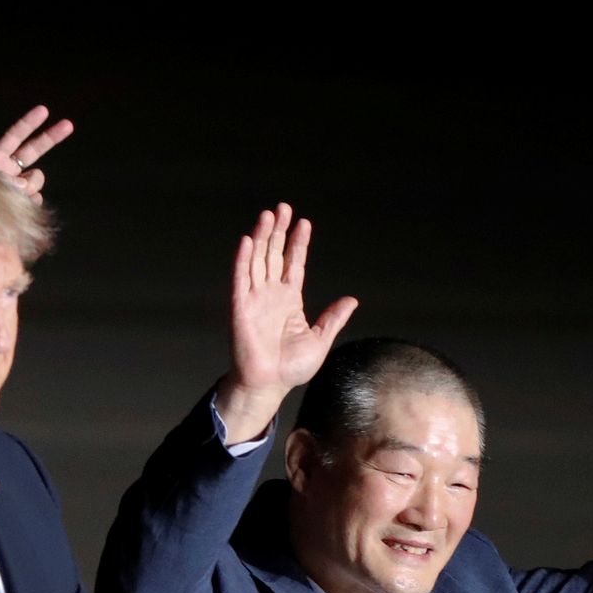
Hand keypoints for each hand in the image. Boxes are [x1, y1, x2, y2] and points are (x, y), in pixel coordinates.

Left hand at [0, 105, 72, 202]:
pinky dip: (31, 203)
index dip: (28, 123)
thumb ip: (9, 182)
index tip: (43, 110)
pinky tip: (21, 209)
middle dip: (51, 137)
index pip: (14, 137)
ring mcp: (15, 187)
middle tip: (69, 124)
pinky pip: (35, 200)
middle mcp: (6, 171)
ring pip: (36, 180)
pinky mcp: (21, 203)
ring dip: (31, 186)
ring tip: (15, 196)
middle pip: (33, 150)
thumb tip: (26, 187)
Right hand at [215, 204, 357, 442]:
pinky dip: (243, 259)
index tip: (303, 223)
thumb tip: (351, 300)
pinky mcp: (240, 307)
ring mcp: (254, 299)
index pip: (292, 264)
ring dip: (261, 238)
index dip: (297, 243)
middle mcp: (270, 295)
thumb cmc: (291, 368)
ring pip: (257, 261)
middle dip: (278, 231)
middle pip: (273, 255)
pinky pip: (240, 279)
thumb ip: (333, 318)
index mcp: (289, 300)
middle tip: (282, 208)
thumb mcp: (320, 340)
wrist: (269, 385)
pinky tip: (248, 241)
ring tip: (268, 215)